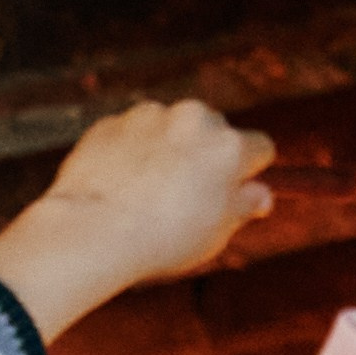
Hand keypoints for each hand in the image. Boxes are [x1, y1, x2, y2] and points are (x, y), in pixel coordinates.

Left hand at [0, 99, 274, 340]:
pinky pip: (131, 136)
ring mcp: (149, 116)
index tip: (235, 191)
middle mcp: (193, 118)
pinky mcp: (112, 123)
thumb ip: (244, 206)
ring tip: (148, 197)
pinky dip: (130, 155)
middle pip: (214, 131)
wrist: (93, 230)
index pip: (259, 148)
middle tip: (188, 198)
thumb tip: (262, 195)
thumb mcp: (216, 232)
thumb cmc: (163, 239)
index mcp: (228, 145)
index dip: (249, 173)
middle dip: (206, 156)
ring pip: (170, 130)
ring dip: (167, 152)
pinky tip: (120, 190)